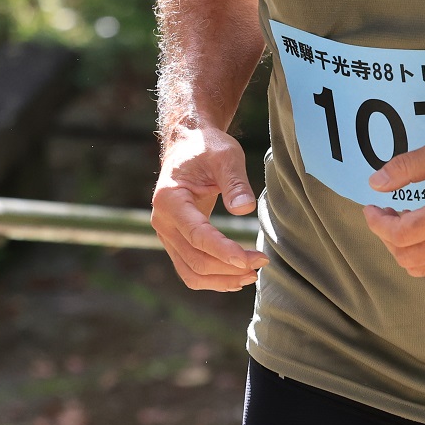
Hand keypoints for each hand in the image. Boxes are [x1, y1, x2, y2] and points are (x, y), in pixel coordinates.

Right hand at [152, 125, 267, 291]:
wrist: (188, 145)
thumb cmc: (207, 148)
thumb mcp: (226, 156)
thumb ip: (235, 182)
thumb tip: (245, 209)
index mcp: (169, 199)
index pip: (198, 235)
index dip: (224, 251)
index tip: (251, 260)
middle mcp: (162, 221)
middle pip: (195, 260)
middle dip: (229, 267)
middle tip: (261, 262)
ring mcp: (166, 234)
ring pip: (191, 272)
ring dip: (221, 280)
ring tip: (252, 275)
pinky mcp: (175, 241)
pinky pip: (190, 269)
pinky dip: (212, 279)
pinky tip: (235, 279)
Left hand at [361, 134, 424, 280]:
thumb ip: (406, 167)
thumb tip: (375, 184)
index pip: (401, 234)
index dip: (377, 223)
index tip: (373, 208)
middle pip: (406, 257)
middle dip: (387, 237)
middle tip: (387, 215)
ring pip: (421, 270)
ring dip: (404, 250)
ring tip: (407, 225)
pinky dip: (424, 260)